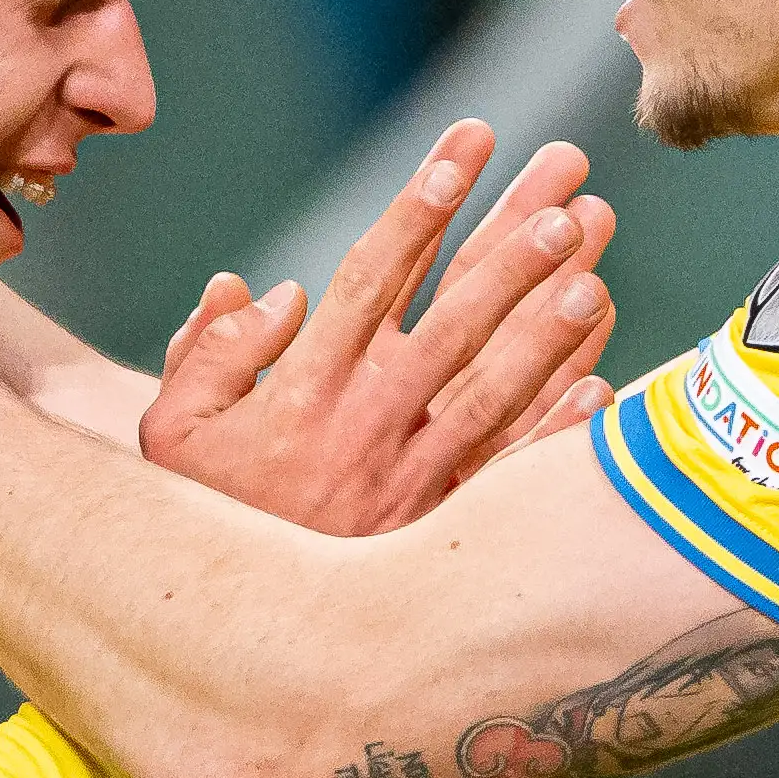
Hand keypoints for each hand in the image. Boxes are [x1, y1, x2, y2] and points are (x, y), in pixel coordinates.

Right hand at [137, 119, 618, 535]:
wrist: (234, 630)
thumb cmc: (203, 508)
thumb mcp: (175, 427)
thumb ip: (210, 350)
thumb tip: (271, 288)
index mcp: (303, 389)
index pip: (372, 278)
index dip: (421, 209)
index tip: (465, 147)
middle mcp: (366, 427)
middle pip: (453, 320)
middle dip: (511, 246)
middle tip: (565, 185)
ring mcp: (412, 482)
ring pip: (494, 389)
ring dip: (547, 324)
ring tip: (596, 262)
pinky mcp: (442, 529)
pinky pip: (511, 474)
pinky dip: (558, 430)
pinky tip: (604, 381)